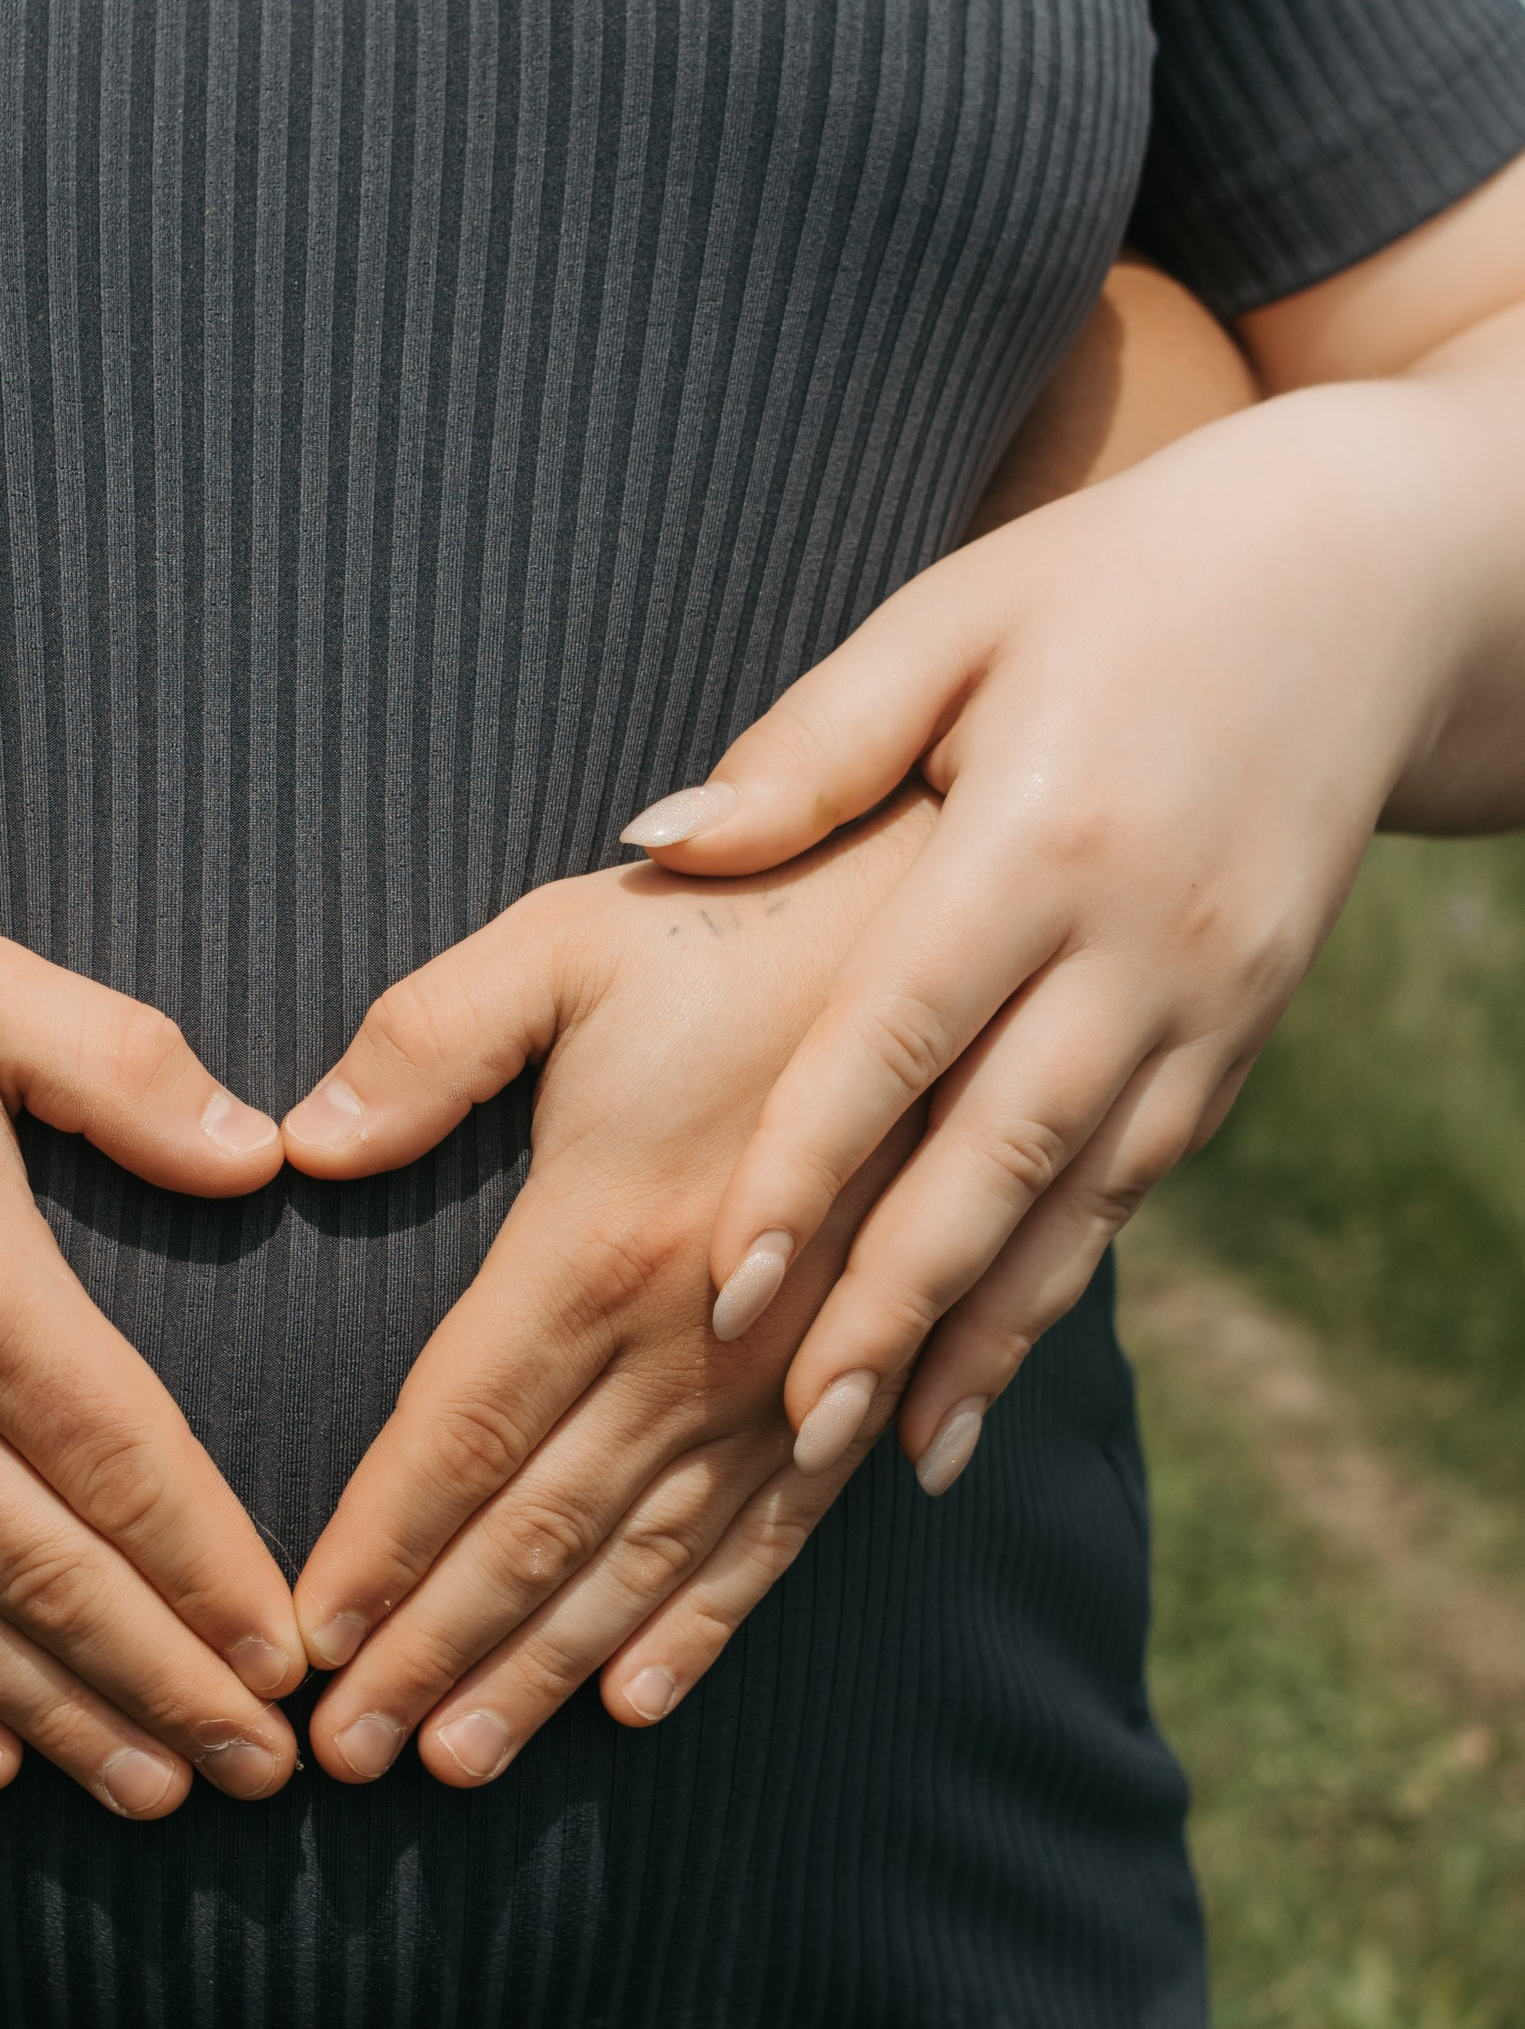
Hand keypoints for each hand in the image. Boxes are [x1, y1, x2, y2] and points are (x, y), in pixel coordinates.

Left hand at [276, 801, 935, 1785]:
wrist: (964, 931)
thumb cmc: (743, 927)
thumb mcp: (568, 944)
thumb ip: (430, 1040)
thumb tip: (304, 1142)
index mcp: (602, 1246)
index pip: (457, 1438)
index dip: (376, 1552)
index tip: (303, 1648)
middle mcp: (693, 1344)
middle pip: (534, 1533)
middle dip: (433, 1653)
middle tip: (342, 1761)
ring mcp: (782, 1377)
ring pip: (641, 1561)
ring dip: (545, 1668)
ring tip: (458, 1760)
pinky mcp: (854, 1379)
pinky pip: (771, 1536)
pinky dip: (700, 1625)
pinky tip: (638, 1701)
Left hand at [618, 387, 1469, 1494]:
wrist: (1371, 576)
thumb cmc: (1116, 579)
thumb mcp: (958, 614)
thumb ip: (813, 745)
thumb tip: (656, 847)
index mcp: (1045, 835)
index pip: (903, 1033)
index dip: (812, 1166)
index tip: (725, 1288)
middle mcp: (1142, 941)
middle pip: (1000, 1156)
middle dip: (895, 1304)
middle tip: (794, 1435)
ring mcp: (1212, 1001)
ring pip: (1082, 1203)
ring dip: (980, 1336)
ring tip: (881, 1453)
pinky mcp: (1247, 1032)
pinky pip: (1138, 1187)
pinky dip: (1057, 1288)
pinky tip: (978, 1376)